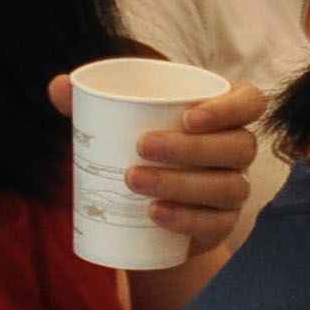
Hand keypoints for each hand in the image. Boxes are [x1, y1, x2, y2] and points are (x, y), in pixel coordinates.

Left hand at [54, 73, 268, 251]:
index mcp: (223, 115)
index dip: (229, 108)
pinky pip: (217, 222)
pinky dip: (186, 218)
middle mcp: (238, 149)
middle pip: (238, 145)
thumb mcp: (119, 125)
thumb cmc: (137, 152)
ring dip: (182, 182)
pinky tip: (156, 213)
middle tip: (142, 146)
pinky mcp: (223, 223)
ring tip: (135, 180)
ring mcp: (234, 187)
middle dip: (192, 147)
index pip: (250, 102)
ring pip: (229, 185)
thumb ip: (92, 103)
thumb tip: (58, 85)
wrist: (141, 215)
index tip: (187, 116)